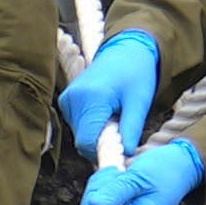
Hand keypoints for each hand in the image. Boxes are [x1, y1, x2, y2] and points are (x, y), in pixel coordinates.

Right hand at [61, 23, 164, 168]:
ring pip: (79, 135)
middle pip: (82, 141)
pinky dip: (91, 126)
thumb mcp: (139, 102)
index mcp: (91, 98)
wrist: (127, 49)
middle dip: (102, 142)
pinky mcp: (66, 100)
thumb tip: (127, 155)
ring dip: (97, 134)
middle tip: (121, 127)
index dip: (104, 151)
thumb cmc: (137, 73)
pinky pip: (77, 125)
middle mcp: (73, 98)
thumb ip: (131, 130)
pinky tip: (105, 112)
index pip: (87, 143)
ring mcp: (67, 99)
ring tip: (114, 115)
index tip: (121, 148)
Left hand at [81, 128, 202, 204]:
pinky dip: (101, 185)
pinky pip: (96, 202)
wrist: (176, 164)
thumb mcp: (141, 175)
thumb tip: (94, 203)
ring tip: (119, 171)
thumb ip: (118, 190)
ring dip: (99, 185)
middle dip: (96, 192)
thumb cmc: (164, 169)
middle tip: (114, 172)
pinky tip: (116, 175)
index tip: (94, 197)